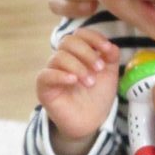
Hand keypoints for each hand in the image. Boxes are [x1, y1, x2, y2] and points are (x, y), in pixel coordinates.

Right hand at [36, 28, 120, 154]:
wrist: (92, 120)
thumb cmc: (98, 94)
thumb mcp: (109, 72)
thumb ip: (110, 56)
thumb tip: (110, 45)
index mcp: (78, 52)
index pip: (79, 34)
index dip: (93, 38)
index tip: (107, 49)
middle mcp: (63, 59)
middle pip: (67, 41)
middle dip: (87, 53)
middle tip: (99, 69)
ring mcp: (52, 72)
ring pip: (59, 57)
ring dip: (78, 67)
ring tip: (90, 82)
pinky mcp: (44, 87)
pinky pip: (46, 75)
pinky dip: (61, 75)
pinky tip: (73, 81)